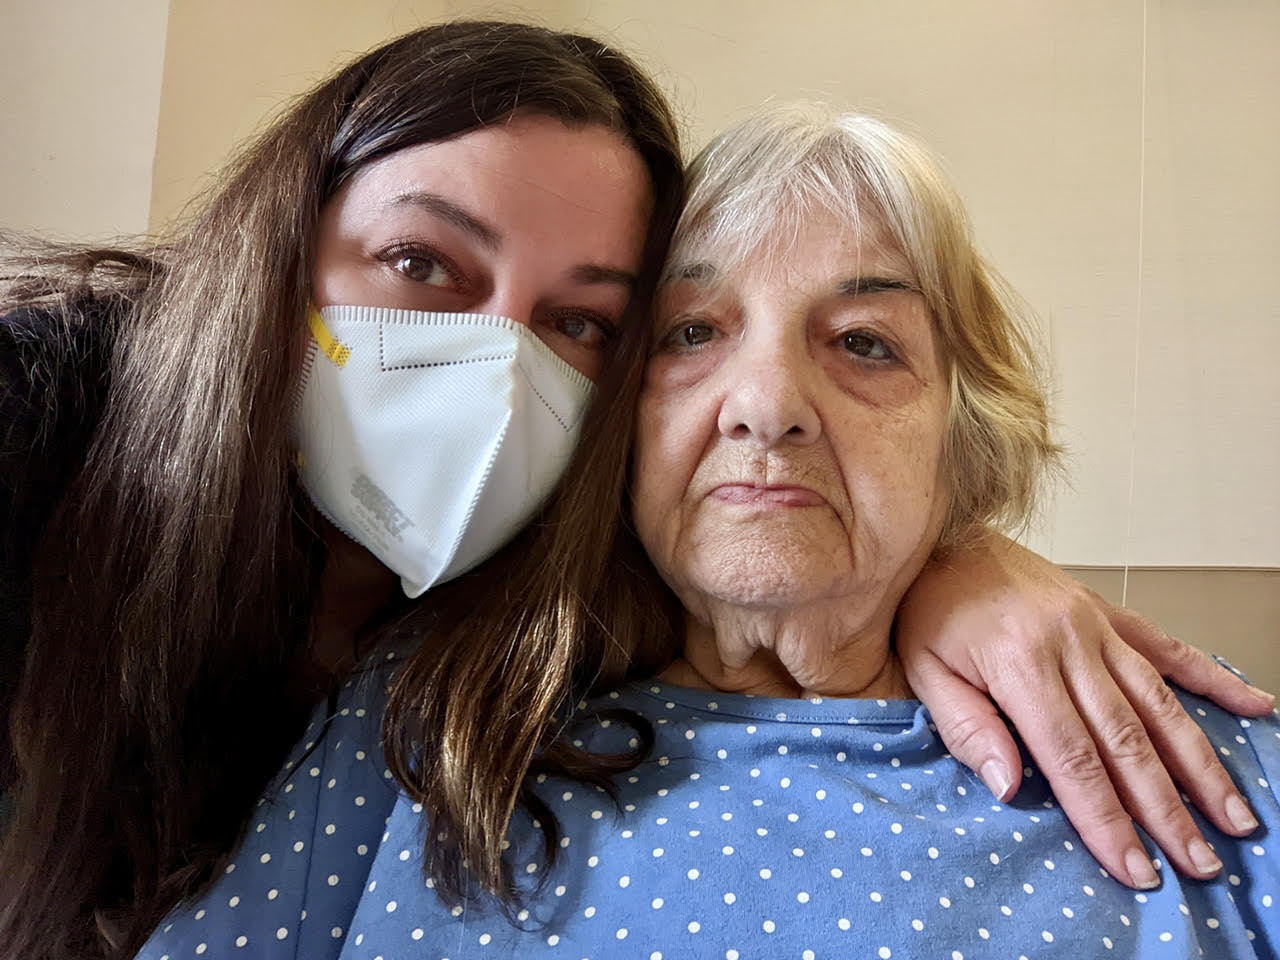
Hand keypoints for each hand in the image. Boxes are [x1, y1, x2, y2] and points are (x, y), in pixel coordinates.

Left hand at [895, 530, 1273, 888]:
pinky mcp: (1106, 610)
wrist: (941, 535)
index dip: (1106, 819)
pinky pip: (1168, 646)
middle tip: (1201, 863)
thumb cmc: (927, 609)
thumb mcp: (921, 669)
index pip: (1072, 758)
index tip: (1136, 869)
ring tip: (1235, 816)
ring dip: (1200, 763)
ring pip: (1160, 702)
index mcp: (1019, 663)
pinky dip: (1213, 678)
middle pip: (1128, 740)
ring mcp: (1095, 624)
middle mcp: (1068, 642)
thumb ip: (966, 728)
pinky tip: (1255, 706)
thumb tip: (1011, 789)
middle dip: (1167, 810)